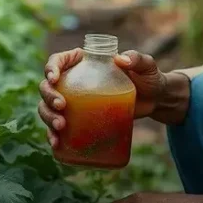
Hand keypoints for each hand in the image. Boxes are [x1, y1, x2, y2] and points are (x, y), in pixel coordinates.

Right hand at [38, 49, 187, 147]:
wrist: (155, 101)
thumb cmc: (149, 78)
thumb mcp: (146, 66)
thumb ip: (137, 59)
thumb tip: (121, 60)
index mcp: (83, 62)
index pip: (58, 61)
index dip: (50, 68)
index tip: (54, 79)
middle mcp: (74, 80)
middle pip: (48, 87)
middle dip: (48, 98)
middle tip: (62, 108)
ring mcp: (75, 101)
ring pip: (48, 107)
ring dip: (48, 117)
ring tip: (61, 128)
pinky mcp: (80, 119)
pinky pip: (59, 126)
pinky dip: (53, 135)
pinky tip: (56, 143)